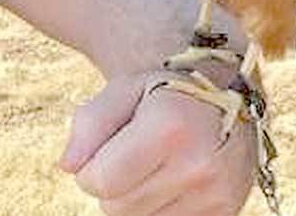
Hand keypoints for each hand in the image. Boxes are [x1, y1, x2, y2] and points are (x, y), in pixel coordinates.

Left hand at [59, 71, 256, 214]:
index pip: (101, 182)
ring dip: (135, 200)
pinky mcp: (226, 213)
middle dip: (112, 186)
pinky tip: (172, 181)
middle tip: (130, 157)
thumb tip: (69, 167)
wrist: (223, 99)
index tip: (101, 153)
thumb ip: (89, 124)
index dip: (89, 171)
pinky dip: (160, 210)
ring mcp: (217, 194)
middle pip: (117, 208)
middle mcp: (198, 164)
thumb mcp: (123, 91)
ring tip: (154, 167)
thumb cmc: (162, 95)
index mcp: (169, 127)